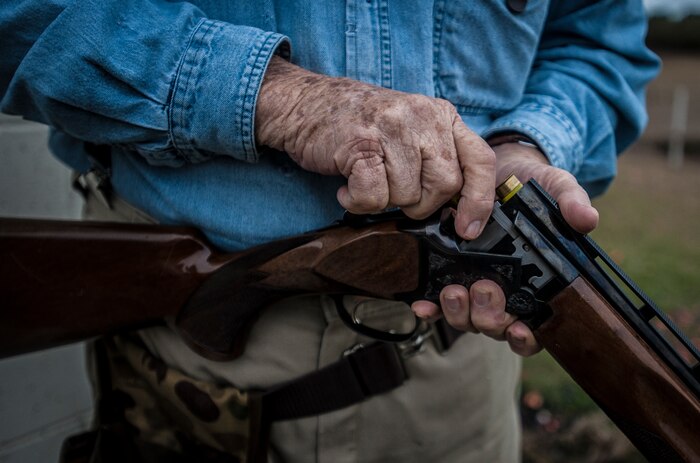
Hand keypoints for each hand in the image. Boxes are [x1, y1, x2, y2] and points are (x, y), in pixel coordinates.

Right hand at [255, 57, 494, 239]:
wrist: (304, 104)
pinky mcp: (361, 144)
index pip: (480, 161)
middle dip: (420, 203)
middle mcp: (423, 117)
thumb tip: (459, 211)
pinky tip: (347, 186)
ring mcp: (392, 128)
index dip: (479, 200)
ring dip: (383, 200)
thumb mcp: (409, 131)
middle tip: (393, 192)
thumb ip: (436, 159)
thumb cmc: (358, 126)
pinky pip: (374, 197)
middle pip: (445, 186)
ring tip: (364, 180)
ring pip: (408, 195)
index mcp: (441, 116)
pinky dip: (357, 202)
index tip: (468, 229)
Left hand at [412, 142, 598, 355]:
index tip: (520, 329)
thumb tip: (587, 220)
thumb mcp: (556, 188)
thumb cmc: (532, 186)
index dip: (526, 338)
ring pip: (465, 319)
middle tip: (484, 289)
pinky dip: (429, 308)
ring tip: (454, 291)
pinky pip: (437, 302)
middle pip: (494, 325)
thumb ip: (571, 202)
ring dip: (458, 313)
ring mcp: (473, 287)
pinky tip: (422, 304)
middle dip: (488, 316)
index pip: (533, 328)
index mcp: (535, 285)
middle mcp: (504, 293)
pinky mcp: (448, 275)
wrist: (499, 170)